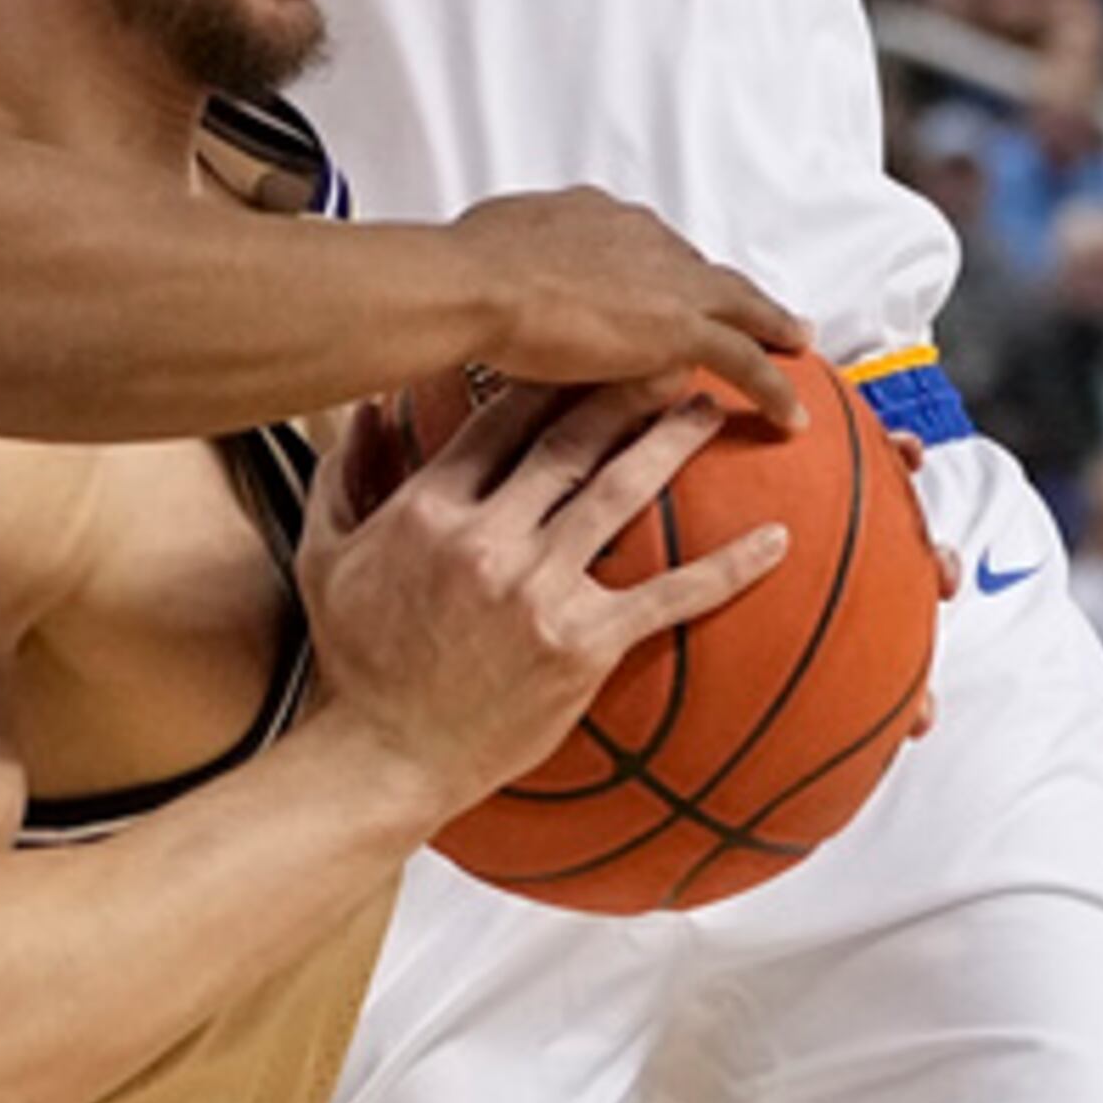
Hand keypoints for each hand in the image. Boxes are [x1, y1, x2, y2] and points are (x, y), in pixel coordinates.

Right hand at [302, 383, 789, 827]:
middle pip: (570, 442)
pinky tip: (774, 541)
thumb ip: (346, 474)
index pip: (500, 420)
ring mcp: (539, 590)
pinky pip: (669, 595)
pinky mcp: (582, 644)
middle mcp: (489, 538)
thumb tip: (365, 408)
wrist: (380, 757)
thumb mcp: (327, 555)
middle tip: (668, 354)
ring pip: (622, 493)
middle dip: (623, 389)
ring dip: (672, 442)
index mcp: (430, 510)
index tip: (589, 346)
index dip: (551, 377)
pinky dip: (728, 566)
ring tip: (709, 406)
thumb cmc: (353, 662)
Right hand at [454, 183, 808, 424]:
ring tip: (798, 344)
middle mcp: (643, 237)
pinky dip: (773, 386)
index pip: (647, 247)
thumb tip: (501, 270)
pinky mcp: (682, 326)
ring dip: (772, 326)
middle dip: (729, 291)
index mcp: (598, 215)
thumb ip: (516, 258)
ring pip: (740, 304)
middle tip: (758, 309)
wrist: (476, 284)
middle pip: (701, 269)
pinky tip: (790, 414)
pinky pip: (746, 359)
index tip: (670, 288)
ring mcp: (668, 279)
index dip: (665, 271)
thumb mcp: (493, 243)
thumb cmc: (466, 268)